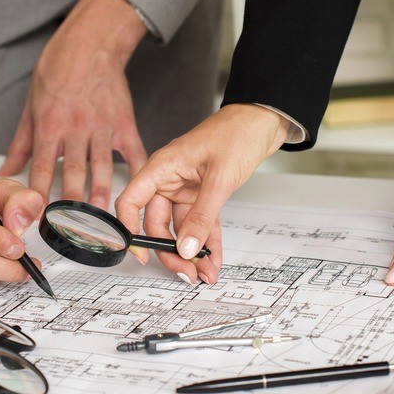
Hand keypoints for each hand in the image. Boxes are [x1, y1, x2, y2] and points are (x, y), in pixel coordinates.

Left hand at [0, 0, 148, 208]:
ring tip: (103, 220)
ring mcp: (102, 127)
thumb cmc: (58, 70)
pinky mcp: (123, 122)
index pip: (42, 168)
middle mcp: (75, 130)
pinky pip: (133, 151)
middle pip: (73, 173)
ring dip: (102, 196)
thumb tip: (5, 170)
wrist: (89, 43)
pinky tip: (140, 189)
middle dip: (72, 203)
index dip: (39, 194)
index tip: (37, 217)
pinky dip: (137, 171)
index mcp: (50, 126)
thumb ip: (20, 143)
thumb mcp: (31, 106)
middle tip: (73, 228)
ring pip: (102, 168)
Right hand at [116, 104, 292, 283]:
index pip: (130, 202)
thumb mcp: (219, 177)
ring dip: (191, 252)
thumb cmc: (237, 132)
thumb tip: (186, 247)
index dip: (129, 230)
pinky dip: (207, 241)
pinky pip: (201, 223)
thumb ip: (202, 215)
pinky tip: (213, 259)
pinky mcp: (204, 193)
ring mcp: (186, 187)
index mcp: (162, 167)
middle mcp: (169, 179)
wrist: (263, 120)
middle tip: (187, 272)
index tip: (142, 255)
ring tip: (204, 273)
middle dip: (171, 250)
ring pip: (181, 227)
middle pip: (156, 222)